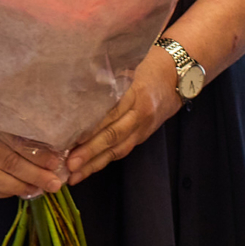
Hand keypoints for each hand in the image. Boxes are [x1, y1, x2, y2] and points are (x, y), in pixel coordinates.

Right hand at [0, 92, 67, 199]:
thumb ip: (12, 118)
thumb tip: (45, 134)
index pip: (15, 142)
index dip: (37, 154)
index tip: (56, 161)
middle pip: (8, 163)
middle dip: (34, 176)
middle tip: (54, 183)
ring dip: (18, 187)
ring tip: (38, 190)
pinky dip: (0, 192)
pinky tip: (16, 192)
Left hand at [66, 48, 184, 180]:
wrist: (174, 80)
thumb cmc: (145, 71)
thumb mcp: (127, 69)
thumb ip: (106, 80)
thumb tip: (76, 89)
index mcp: (135, 95)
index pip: (111, 114)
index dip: (92, 129)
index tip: (73, 139)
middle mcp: (140, 115)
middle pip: (114, 136)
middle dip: (90, 152)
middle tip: (70, 164)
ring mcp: (141, 129)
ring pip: (117, 150)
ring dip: (94, 164)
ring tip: (74, 176)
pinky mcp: (140, 137)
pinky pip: (121, 152)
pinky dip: (103, 162)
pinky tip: (86, 170)